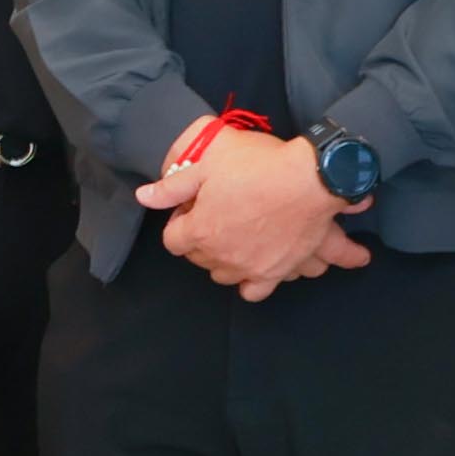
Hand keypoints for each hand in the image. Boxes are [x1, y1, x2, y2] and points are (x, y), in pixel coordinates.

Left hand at [138, 119, 360, 296]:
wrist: (310, 179)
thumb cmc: (258, 166)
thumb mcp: (208, 163)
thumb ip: (173, 186)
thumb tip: (144, 196)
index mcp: (199, 231)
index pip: (172, 239)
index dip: (180, 221)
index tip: (194, 206)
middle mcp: (220, 256)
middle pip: (197, 257)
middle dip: (200, 238)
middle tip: (216, 214)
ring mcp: (248, 268)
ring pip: (223, 275)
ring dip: (222, 259)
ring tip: (234, 237)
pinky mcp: (275, 272)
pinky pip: (254, 291)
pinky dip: (251, 282)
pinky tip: (254, 266)